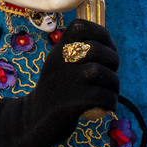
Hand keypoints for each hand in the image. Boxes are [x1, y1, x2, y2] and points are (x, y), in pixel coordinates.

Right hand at [0, 19, 119, 146]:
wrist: (31, 120)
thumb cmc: (55, 91)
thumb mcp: (60, 64)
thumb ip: (79, 52)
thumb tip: (110, 46)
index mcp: (59, 50)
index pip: (82, 25)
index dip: (102, 34)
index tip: (107, 49)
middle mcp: (60, 62)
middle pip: (97, 50)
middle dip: (113, 61)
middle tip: (110, 75)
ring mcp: (64, 83)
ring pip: (102, 73)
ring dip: (114, 84)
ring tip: (111, 92)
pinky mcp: (70, 105)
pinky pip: (103, 97)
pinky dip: (111, 102)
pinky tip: (108, 106)